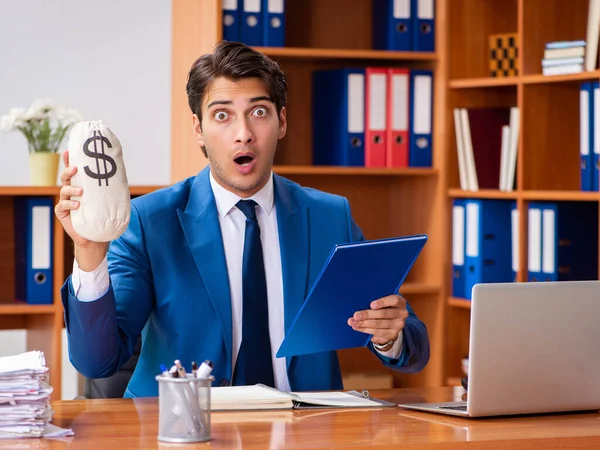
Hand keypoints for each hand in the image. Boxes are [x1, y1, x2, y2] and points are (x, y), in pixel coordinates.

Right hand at [54, 150, 107, 270]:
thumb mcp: (108, 200)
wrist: (96, 237)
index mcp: (80, 186)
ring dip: (72, 189)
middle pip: (66, 177)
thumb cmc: (102, 216)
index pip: (74, 171)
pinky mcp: (62, 213)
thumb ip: (112, 189)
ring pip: (64, 190)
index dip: (69, 161)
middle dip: (69, 171)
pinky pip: (63, 206)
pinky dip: (70, 204)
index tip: (69, 151)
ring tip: (81, 192)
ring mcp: (66, 202)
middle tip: (76, 169)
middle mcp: (71, 192)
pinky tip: (77, 205)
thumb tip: (123, 174)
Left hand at [347, 294, 407, 350]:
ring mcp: (398, 326)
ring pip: (379, 325)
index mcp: (400, 302)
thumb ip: (376, 299)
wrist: (392, 320)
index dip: (383, 302)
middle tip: (356, 315)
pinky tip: (357, 327)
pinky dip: (365, 330)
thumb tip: (359, 301)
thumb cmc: (384, 306)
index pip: (394, 300)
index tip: (371, 304)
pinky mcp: (392, 335)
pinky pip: (377, 333)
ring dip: (364, 324)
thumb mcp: (383, 301)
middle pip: (384, 314)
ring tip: (353, 322)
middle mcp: (402, 314)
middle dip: (368, 315)